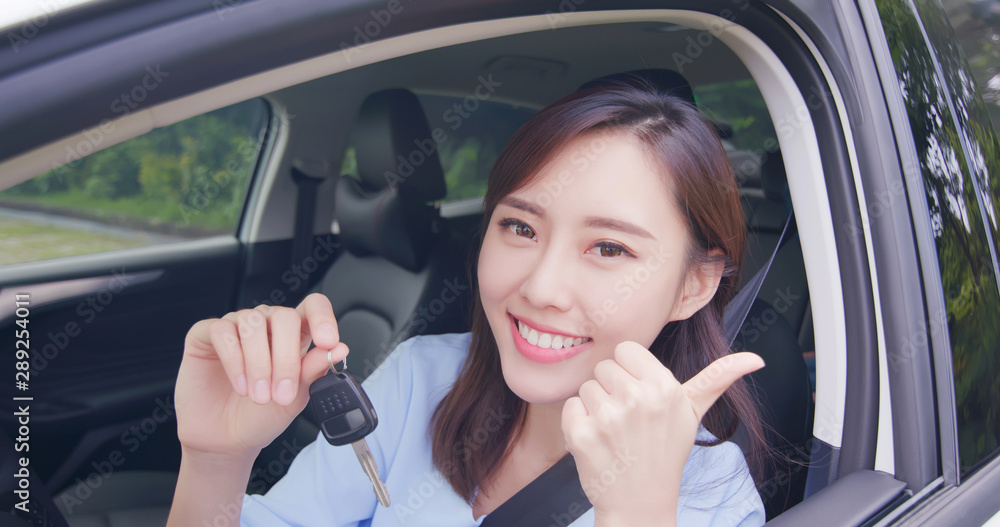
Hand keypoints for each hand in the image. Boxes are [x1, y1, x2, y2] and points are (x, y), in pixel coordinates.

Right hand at [174, 293, 347, 458]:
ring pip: (252, 323)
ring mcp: (236, 327)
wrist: (226, 440)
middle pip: (284, 317)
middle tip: (281, 392)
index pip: (312, 307)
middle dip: (286, 357)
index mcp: (294, 335)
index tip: (328, 341)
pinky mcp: (206, 334)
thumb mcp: (295, 398)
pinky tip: (240, 384)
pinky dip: (233, 359)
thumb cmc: (261, 417)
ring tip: (258, 395)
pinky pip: (222, 331)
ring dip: (258, 363)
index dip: (322, 317)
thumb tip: (339, 349)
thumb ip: (314, 371)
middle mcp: (266, 326)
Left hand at [561, 341, 763, 525]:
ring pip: (586, 387)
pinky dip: (577, 423)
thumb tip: (756, 359)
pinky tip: (597, 441)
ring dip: (594, 408)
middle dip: (612, 390)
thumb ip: (718, 378)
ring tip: (614, 433)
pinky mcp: (582, 434)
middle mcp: (638, 398)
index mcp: (665, 387)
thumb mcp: (693, 414)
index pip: (626, 350)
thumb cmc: (665, 453)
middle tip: (628, 420)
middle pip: (604, 367)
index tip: (639, 396)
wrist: (641, 503)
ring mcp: (608, 418)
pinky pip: (569, 407)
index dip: (629, 372)